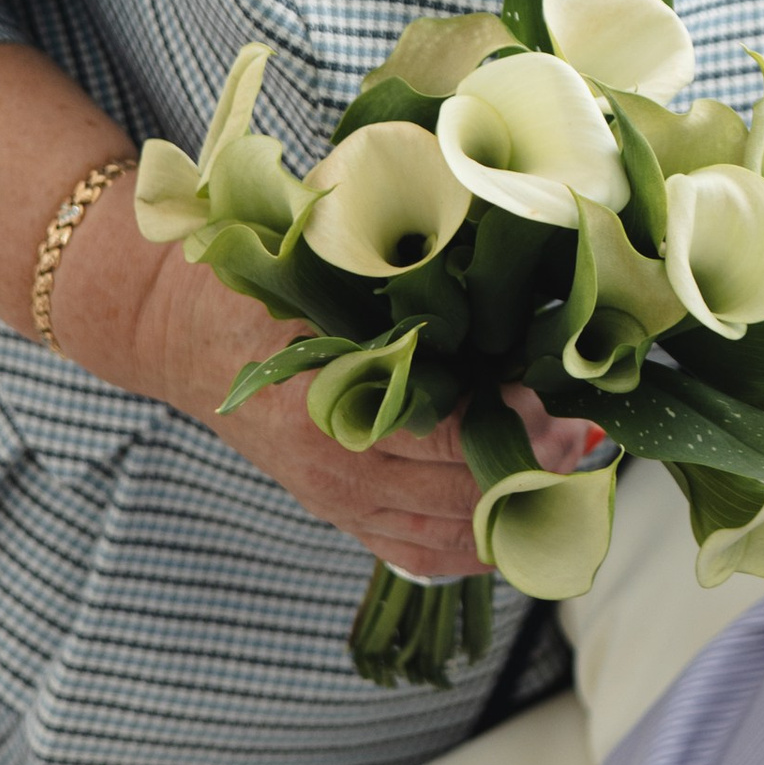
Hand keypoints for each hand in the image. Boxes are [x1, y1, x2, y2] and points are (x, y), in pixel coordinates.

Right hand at [60, 179, 597, 580]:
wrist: (175, 328)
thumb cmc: (257, 277)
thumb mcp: (323, 250)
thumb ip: (397, 247)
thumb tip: (487, 213)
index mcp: (331, 396)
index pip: (449, 431)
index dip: (516, 421)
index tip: (565, 401)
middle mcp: (334, 463)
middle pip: (460, 489)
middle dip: (533, 465)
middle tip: (588, 435)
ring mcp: (333, 497)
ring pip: (446, 531)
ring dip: (514, 506)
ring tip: (569, 472)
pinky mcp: (333, 511)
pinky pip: (413, 550)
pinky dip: (470, 547)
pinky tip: (518, 522)